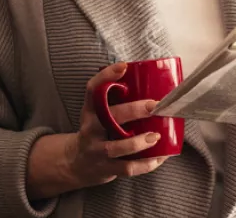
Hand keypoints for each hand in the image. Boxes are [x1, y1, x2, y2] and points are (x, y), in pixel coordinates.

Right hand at [65, 62, 168, 187]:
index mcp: (90, 110)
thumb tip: (151, 80)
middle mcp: (91, 129)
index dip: (106, 76)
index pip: (92, 89)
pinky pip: (127, 168)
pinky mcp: (106, 168)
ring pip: (116, 148)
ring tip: (156, 136)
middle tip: (154, 105)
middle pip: (109, 117)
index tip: (123, 66)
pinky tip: (159, 157)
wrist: (76, 163)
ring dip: (138, 142)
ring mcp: (97, 150)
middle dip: (133, 110)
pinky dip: (145, 165)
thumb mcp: (98, 113)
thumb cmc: (97, 131)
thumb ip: (116, 101)